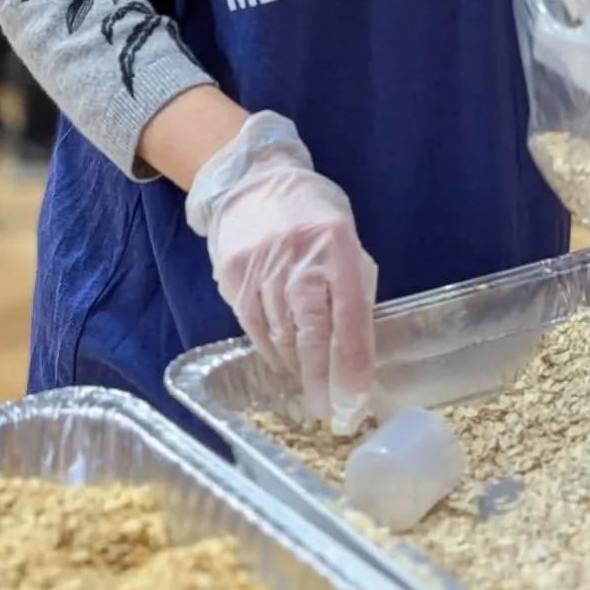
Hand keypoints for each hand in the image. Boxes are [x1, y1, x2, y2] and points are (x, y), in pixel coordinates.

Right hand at [187, 112, 376, 431]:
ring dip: (297, 368)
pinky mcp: (233, 275)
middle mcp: (297, 256)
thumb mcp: (345, 237)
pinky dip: (271, 350)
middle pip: (311, 333)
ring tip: (309, 388)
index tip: (356, 401)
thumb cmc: (311, 212)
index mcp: (336, 244)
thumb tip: (356, 348)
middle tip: (330, 411)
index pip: (349, 316)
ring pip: (281, 336)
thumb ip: (351, 285)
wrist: (253, 178)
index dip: (353, 364)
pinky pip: (253, 327)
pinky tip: (283, 361)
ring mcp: (261, 265)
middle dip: (322, 380)